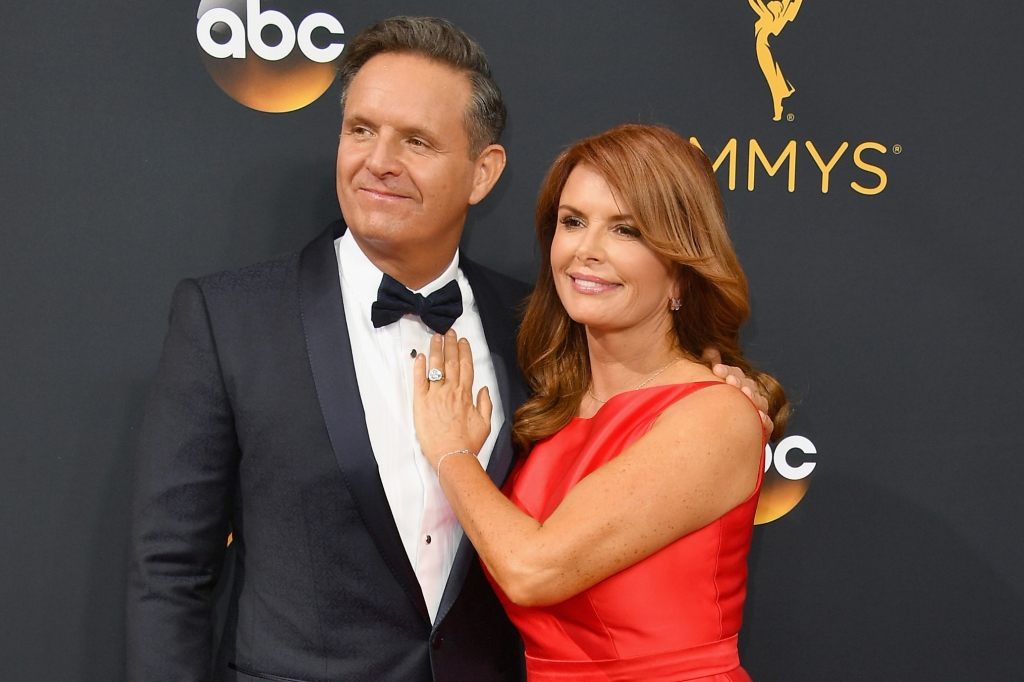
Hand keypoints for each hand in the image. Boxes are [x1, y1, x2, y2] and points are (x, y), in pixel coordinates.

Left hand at [413, 329, 492, 470]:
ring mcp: (435, 395)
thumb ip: (485, 403)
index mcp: (466, 395)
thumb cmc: (468, 443)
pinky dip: (419, 367)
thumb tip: (483, 388)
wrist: (452, 457)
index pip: (466, 366)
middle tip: (448, 332)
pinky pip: (419, 381)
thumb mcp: (485, 424)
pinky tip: (419, 356)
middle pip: (451, 362)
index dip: (464, 351)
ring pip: (435, 367)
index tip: (462, 341)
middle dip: (450, 344)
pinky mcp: (421, 403)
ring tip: (435, 337)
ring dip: (436, 350)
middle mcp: (451, 391)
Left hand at [702, 347, 774, 440]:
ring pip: (759, 401)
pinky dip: (763, 420)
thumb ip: (711, 365)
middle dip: (739, 381)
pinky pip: (766, 423)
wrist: (717, 433)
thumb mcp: (711, 384)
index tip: (716, 370)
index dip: (726, 370)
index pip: (734, 373)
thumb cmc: (714, 406)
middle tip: (730, 381)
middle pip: (748, 384)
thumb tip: (710, 350)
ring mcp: (757, 410)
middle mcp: (749, 394)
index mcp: (737, 383)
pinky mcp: (762, 428)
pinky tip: (758, 416)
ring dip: (752, 397)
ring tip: (744, 394)